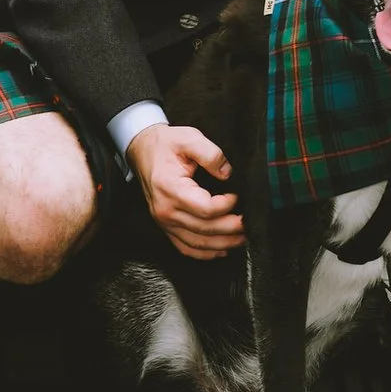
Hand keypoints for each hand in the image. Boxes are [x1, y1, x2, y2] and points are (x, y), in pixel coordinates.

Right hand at [128, 124, 243, 258]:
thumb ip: (211, 153)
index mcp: (170, 188)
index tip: (238, 196)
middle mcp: (165, 210)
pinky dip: (204, 253)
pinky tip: (221, 249)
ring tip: (242, 238)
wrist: (141, 150)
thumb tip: (227, 173)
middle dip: (231, 229)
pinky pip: (185, 247)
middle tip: (249, 223)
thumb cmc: (164, 144)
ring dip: (222, 244)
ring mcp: (164, 222)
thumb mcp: (189, 138)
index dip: (226, 205)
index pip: (205, 208)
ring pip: (197, 243)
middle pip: (204, 229)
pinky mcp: (166, 226)